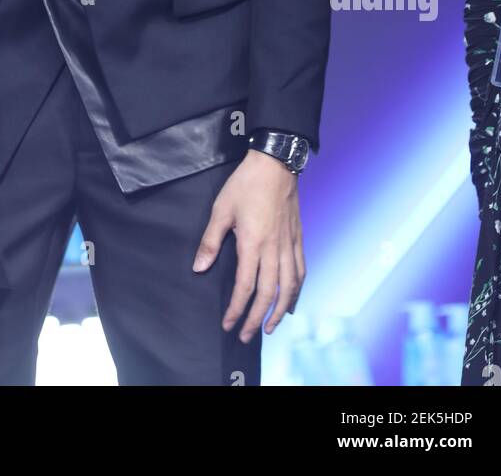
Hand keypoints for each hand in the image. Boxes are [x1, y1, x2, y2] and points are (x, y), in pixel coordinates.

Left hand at [192, 148, 304, 340]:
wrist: (276, 163)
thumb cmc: (245, 184)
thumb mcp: (221, 209)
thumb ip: (211, 241)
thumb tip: (199, 267)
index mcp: (253, 243)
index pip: (245, 287)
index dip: (237, 309)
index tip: (228, 324)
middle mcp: (274, 249)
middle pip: (268, 294)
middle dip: (257, 319)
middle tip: (246, 336)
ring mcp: (289, 244)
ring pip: (289, 287)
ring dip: (279, 311)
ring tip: (270, 327)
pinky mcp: (298, 238)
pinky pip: (301, 271)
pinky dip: (297, 291)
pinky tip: (291, 301)